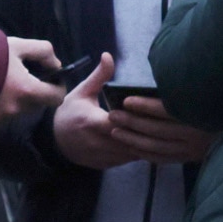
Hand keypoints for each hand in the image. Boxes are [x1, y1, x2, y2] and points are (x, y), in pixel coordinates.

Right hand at [0, 35, 65, 125]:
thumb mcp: (17, 46)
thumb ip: (42, 51)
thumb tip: (56, 64)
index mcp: (28, 92)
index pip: (56, 98)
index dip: (57, 87)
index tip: (52, 79)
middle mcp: (17, 110)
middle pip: (36, 103)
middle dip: (34, 91)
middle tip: (22, 75)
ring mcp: (1, 119)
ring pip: (18, 109)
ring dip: (16, 98)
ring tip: (2, 82)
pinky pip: (2, 115)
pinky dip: (0, 105)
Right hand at [54, 57, 218, 168]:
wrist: (53, 142)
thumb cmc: (69, 113)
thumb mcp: (81, 92)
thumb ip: (99, 77)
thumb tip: (108, 55)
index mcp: (91, 121)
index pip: (120, 121)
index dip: (137, 117)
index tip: (153, 110)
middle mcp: (97, 142)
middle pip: (130, 138)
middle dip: (148, 131)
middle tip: (169, 122)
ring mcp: (102, 156)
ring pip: (132, 152)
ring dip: (147, 143)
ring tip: (166, 133)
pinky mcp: (106, 165)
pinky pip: (128, 160)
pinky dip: (140, 152)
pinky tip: (154, 144)